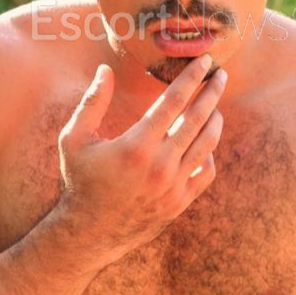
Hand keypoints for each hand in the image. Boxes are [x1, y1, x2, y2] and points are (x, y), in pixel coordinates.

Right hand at [56, 55, 226, 261]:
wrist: (88, 234)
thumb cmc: (80, 181)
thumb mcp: (74, 139)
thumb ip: (92, 102)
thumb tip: (104, 69)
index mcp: (136, 145)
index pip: (174, 101)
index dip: (192, 77)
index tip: (204, 60)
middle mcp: (160, 165)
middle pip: (197, 118)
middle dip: (212, 92)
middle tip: (221, 74)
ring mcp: (173, 186)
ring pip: (207, 144)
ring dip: (215, 119)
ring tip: (216, 105)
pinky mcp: (180, 203)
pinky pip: (206, 173)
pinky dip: (210, 154)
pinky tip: (206, 142)